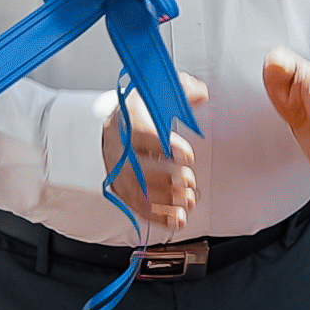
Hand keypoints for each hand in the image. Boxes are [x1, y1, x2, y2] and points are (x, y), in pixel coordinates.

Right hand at [102, 76, 213, 228]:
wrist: (108, 131)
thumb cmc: (138, 114)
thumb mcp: (155, 94)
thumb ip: (181, 90)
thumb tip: (201, 93)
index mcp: (128, 122)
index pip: (142, 134)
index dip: (165, 146)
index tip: (187, 156)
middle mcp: (120, 150)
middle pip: (140, 169)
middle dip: (168, 178)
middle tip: (189, 180)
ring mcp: (120, 174)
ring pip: (140, 193)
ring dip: (168, 201)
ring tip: (189, 199)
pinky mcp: (124, 192)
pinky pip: (139, 209)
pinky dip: (160, 217)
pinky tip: (178, 218)